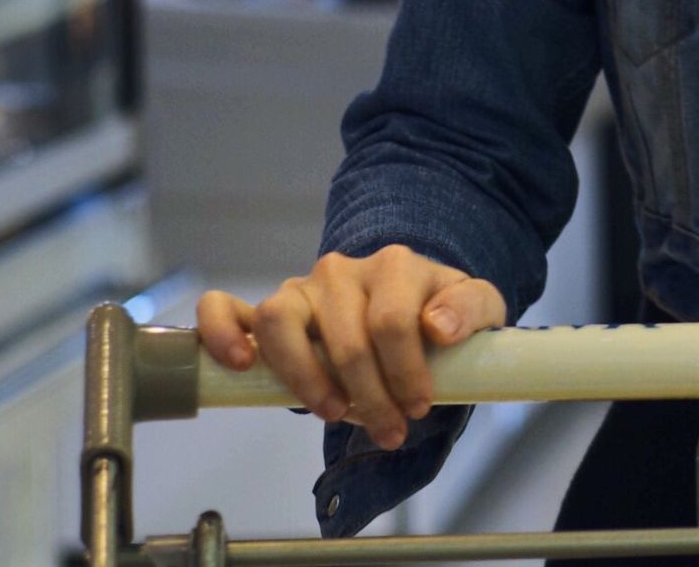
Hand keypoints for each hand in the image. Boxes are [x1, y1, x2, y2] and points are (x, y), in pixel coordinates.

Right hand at [196, 246, 504, 450]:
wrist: (411, 303)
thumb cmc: (441, 310)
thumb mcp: (476, 306)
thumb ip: (469, 308)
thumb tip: (438, 327)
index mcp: (395, 265)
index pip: (391, 322)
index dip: (405, 373)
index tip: (419, 408)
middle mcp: (341, 271)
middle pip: (344, 338)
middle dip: (371, 396)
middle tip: (390, 431)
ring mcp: (300, 289)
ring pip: (282, 322)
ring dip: (306, 378)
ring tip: (334, 412)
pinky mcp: (268, 311)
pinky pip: (224, 308)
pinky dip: (222, 332)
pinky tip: (241, 363)